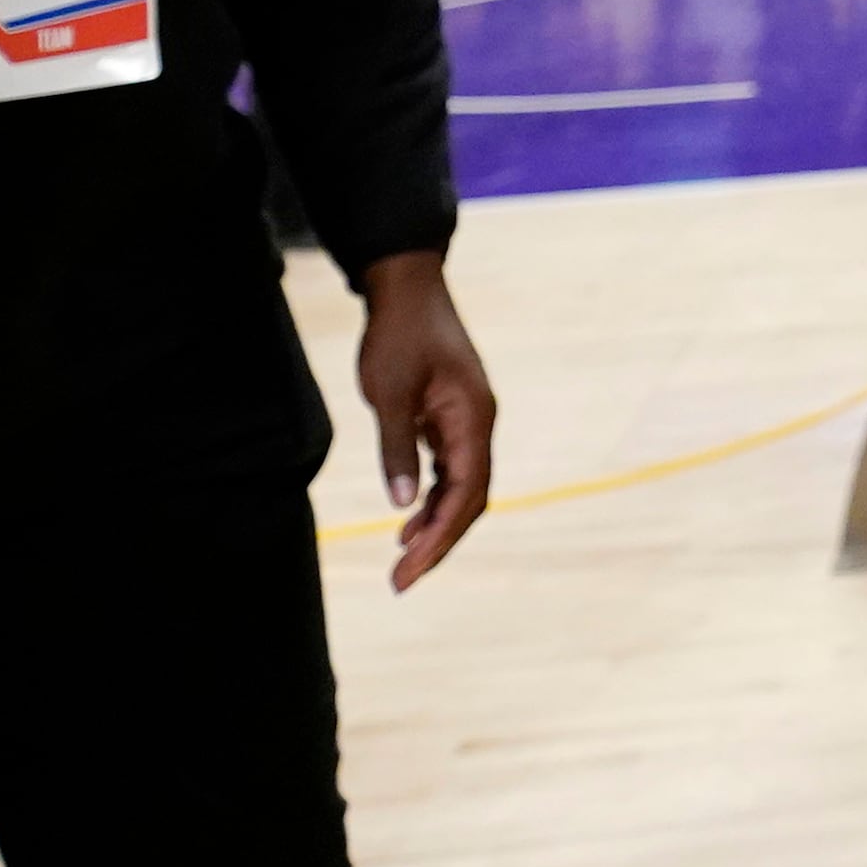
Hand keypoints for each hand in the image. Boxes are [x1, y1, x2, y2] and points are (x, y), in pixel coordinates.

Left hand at [355, 250, 495, 590]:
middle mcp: (478, 424)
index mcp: (473, 419)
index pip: (465, 494)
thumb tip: (401, 506)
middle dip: (439, 542)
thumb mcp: (388, 394)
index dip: (439, 538)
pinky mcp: (451, 416)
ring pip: (461, 487)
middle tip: (401, 580)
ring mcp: (467, 421)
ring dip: (435, 524)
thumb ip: (397, 449)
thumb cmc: (398, 334)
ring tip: (401, 558)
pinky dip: (432, 498)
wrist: (407, 286)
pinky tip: (408, 517)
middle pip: (470, 499)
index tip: (406, 571)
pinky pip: (449, 469)